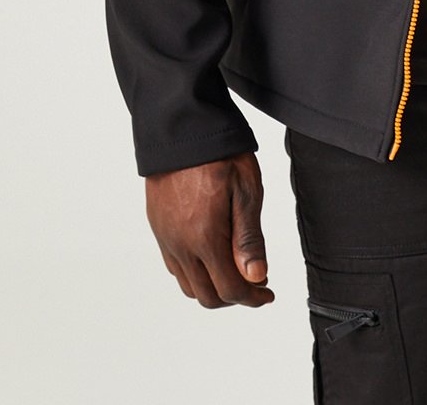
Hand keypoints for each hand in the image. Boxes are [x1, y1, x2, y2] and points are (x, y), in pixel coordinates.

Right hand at [145, 151, 274, 308]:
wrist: (182, 128)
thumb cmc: (218, 154)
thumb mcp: (246, 190)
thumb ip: (250, 238)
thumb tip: (256, 277)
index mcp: (204, 238)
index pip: (229, 289)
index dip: (252, 298)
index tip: (267, 294)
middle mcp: (180, 245)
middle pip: (207, 295)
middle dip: (234, 297)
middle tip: (256, 282)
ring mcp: (165, 238)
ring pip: (188, 285)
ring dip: (213, 287)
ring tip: (236, 269)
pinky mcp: (158, 227)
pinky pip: (174, 266)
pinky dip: (195, 273)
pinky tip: (211, 255)